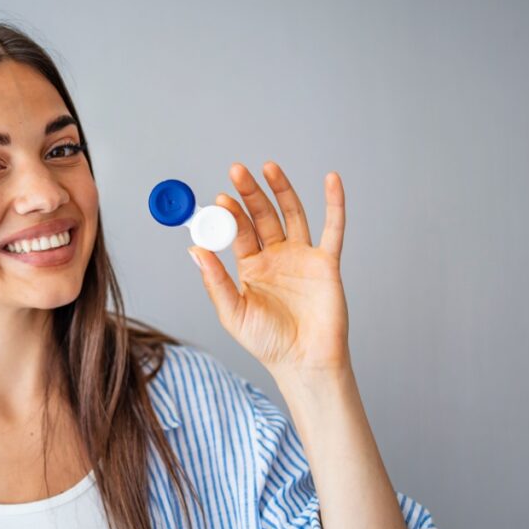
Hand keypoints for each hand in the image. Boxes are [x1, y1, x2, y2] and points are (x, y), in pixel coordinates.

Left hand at [188, 161, 350, 375]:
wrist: (304, 362)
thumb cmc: (267, 343)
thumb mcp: (233, 312)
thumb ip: (214, 281)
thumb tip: (194, 250)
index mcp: (251, 267)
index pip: (238, 232)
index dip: (229, 214)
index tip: (219, 199)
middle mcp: (276, 257)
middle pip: (262, 216)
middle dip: (250, 193)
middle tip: (237, 171)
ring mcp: (302, 257)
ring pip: (292, 214)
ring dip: (282, 189)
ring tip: (268, 167)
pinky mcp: (326, 263)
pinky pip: (333, 228)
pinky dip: (334, 203)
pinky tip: (331, 179)